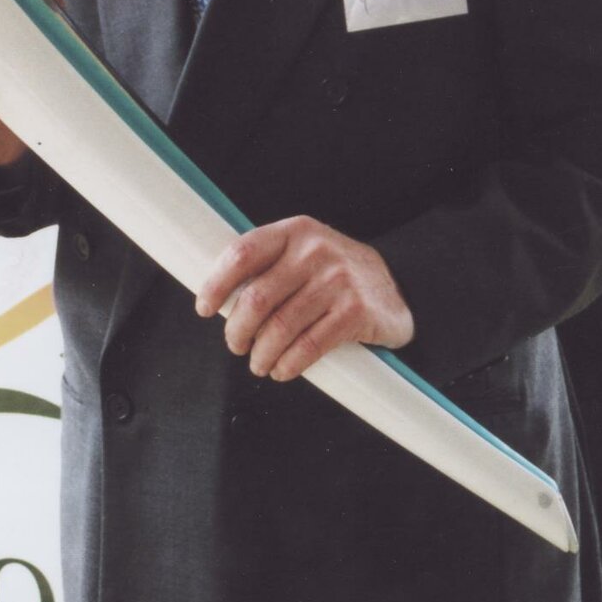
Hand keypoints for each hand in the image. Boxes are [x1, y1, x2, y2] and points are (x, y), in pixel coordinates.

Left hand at [196, 215, 414, 381]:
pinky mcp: (355, 312)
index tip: (204, 308)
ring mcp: (338, 281)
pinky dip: (287, 365)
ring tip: (258, 363)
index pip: (243, 253)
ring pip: (280, 327)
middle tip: (236, 344)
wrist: (398, 284)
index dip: (216, 284)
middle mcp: (316, 251)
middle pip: (257, 297)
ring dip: (261, 354)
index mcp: (295, 231)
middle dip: (237, 330)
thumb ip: (269, 265)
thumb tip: (219, 298)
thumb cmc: (334, 273)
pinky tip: (282, 370)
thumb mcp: (303, 253)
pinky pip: (308, 346)